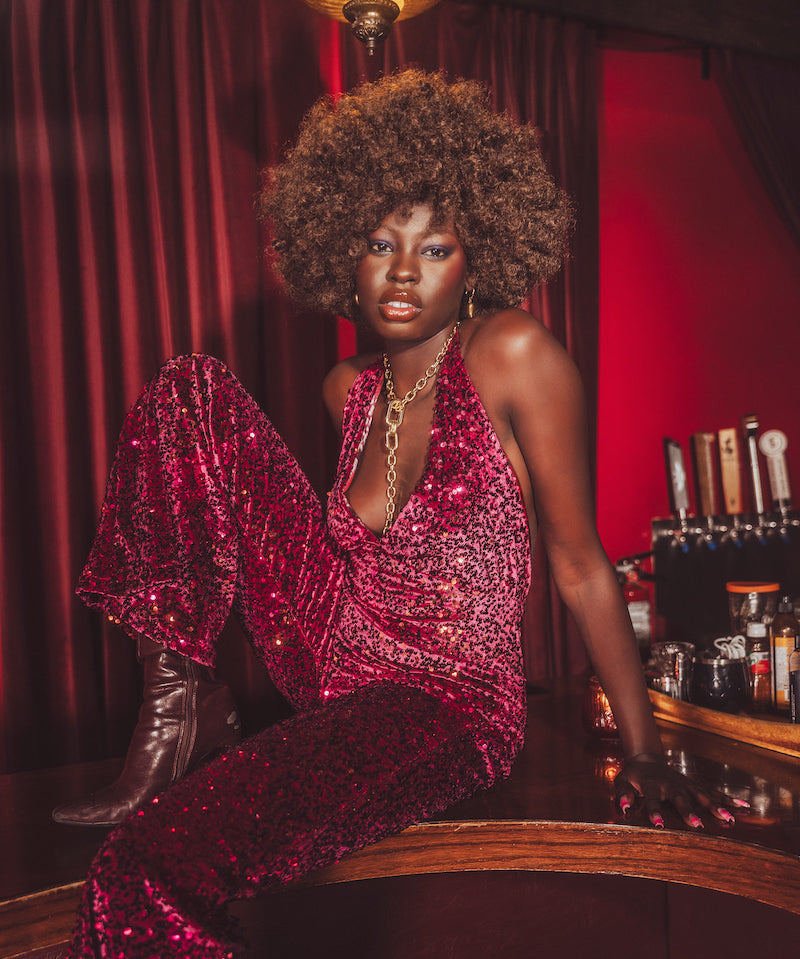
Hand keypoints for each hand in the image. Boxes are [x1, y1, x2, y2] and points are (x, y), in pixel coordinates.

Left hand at [614, 752, 744, 828]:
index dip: (655, 811)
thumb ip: (623, 794)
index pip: (654, 799)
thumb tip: (624, 808)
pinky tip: (745, 806)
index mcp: (653, 785)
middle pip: (682, 798)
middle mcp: (672, 784)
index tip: (658, 825)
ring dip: (716, 806)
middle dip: (690, 811)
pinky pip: (713, 793)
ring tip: (730, 819)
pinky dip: (728, 799)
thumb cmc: (634, 775)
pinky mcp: (696, 785)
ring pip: (703, 795)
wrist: (647, 758)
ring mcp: (686, 784)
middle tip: (698, 826)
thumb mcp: (622, 781)